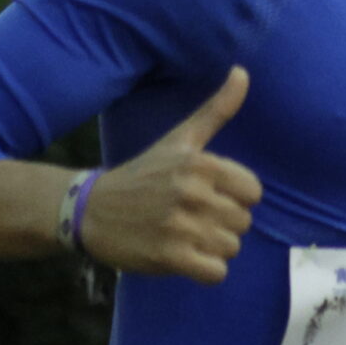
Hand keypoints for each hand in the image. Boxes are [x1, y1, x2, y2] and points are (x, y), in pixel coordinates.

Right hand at [78, 67, 261, 284]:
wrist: (92, 210)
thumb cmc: (143, 174)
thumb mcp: (179, 139)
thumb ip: (216, 109)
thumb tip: (243, 71)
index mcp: (200, 163)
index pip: (253, 191)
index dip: (234, 197)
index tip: (207, 195)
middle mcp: (192, 192)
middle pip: (243, 222)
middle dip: (220, 224)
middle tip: (189, 216)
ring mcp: (180, 226)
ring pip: (231, 248)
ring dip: (211, 248)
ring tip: (183, 235)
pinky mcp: (170, 257)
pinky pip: (215, 273)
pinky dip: (203, 270)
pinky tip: (182, 256)